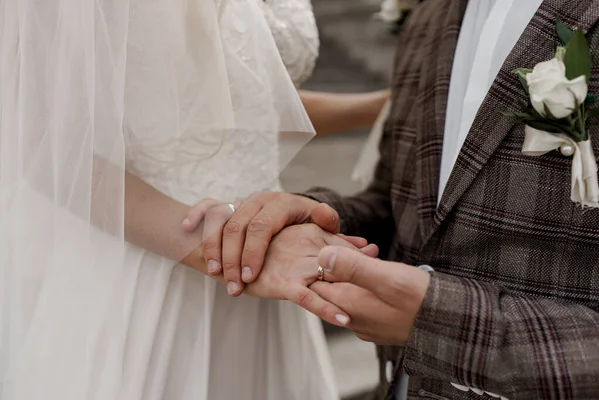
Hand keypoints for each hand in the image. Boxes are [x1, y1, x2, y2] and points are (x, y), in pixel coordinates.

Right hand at [182, 192, 339, 294]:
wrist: (283, 205)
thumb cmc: (303, 222)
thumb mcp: (322, 228)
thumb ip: (338, 237)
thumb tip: (365, 245)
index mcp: (282, 202)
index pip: (262, 226)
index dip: (253, 252)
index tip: (250, 277)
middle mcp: (259, 198)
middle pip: (238, 226)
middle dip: (233, 258)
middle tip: (233, 285)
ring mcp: (240, 199)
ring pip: (219, 219)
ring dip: (213, 248)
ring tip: (213, 273)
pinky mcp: (225, 203)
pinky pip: (205, 205)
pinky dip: (194, 214)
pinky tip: (185, 227)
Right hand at [243, 224, 378, 326]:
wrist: (223, 237)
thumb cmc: (267, 238)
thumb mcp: (303, 234)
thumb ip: (337, 239)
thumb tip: (368, 245)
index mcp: (312, 229)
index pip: (344, 244)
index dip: (364, 256)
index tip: (383, 264)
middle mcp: (305, 242)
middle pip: (342, 263)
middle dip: (364, 278)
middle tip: (387, 297)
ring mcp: (294, 262)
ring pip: (329, 281)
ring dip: (347, 299)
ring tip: (367, 316)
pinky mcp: (281, 281)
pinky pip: (308, 297)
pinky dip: (326, 308)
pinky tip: (344, 319)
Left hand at [308, 246, 429, 345]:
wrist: (455, 326)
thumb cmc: (424, 302)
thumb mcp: (388, 278)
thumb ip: (353, 267)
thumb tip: (322, 256)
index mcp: (350, 307)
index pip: (317, 284)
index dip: (319, 262)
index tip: (327, 243)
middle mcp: (354, 320)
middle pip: (331, 289)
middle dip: (336, 266)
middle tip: (350, 245)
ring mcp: (367, 325)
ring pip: (348, 294)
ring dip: (353, 273)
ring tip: (369, 254)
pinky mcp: (380, 325)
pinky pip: (363, 301)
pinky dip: (365, 284)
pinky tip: (379, 272)